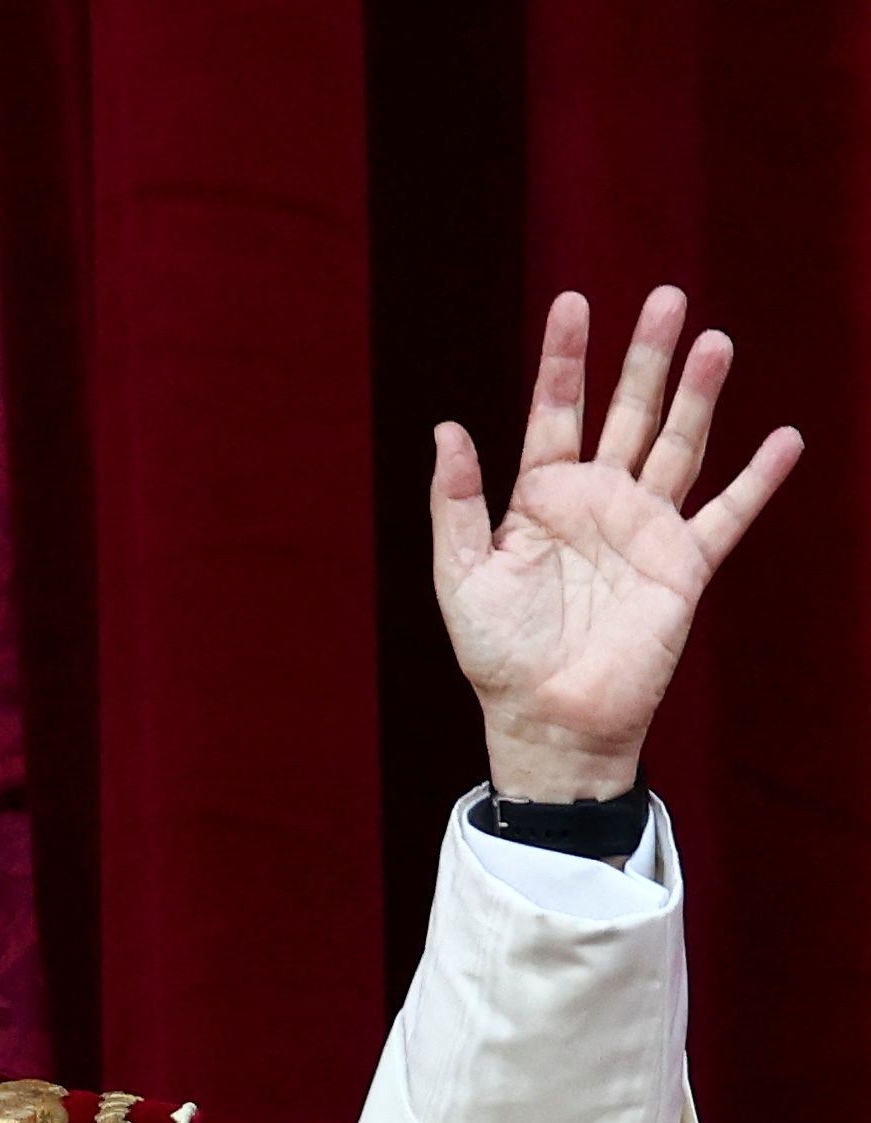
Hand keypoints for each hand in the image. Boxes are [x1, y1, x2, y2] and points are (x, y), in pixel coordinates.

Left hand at [430, 286, 801, 801]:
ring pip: (678, 446)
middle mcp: (597, 501)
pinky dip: (758, 480)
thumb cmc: (496, 652)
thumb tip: (447, 428)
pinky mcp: (684, 566)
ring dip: (698, 396)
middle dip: (644, 357)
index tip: (573, 302)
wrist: (547, 717)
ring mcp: (644, 529)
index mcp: (540, 497)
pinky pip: (728, 515)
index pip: (554, 410)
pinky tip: (783, 439)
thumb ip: (456, 502)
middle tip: (666, 296)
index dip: (563, 358)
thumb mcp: (460, 573)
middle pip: (627, 412)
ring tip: (714, 341)